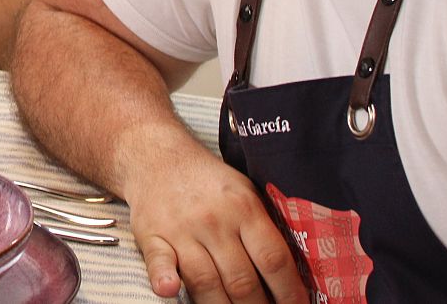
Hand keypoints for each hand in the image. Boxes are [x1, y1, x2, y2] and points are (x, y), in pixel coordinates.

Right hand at [123, 146, 306, 303]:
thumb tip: (294, 270)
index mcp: (243, 207)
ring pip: (206, 282)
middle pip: (242, 279)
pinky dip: (164, 279)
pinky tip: (170, 290)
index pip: (273, 259)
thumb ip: (265, 226)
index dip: (289, 292)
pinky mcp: (152, 235)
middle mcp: (213, 220)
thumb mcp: (245, 190)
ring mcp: (181, 229)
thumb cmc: (207, 180)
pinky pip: (159, 262)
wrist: (156, 156)